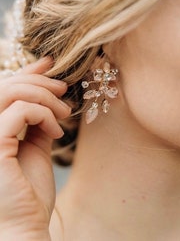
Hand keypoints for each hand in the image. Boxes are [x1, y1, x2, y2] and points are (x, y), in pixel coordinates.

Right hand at [0, 57, 70, 239]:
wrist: (27, 225)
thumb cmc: (30, 189)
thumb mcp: (36, 145)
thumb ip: (37, 119)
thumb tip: (50, 94)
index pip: (4, 88)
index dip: (27, 72)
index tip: (51, 63)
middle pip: (7, 85)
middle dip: (41, 82)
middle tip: (64, 91)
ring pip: (12, 92)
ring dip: (45, 98)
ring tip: (65, 114)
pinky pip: (20, 111)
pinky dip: (44, 115)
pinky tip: (57, 132)